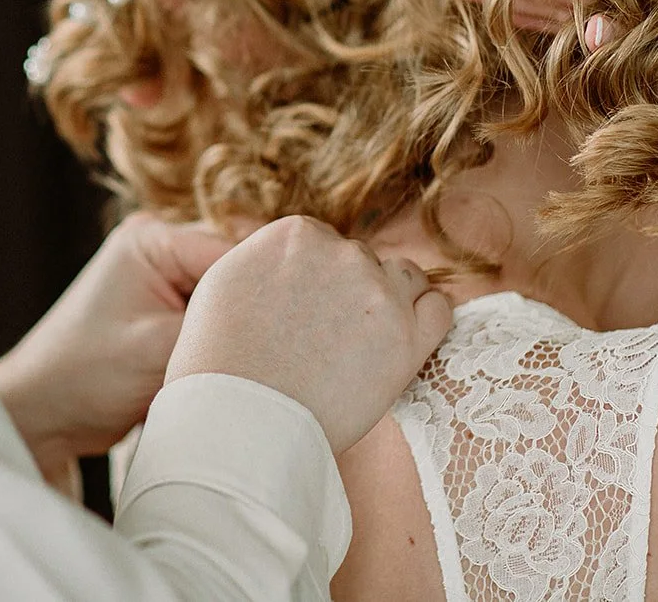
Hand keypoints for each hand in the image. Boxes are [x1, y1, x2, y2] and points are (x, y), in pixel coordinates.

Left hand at [0, 213, 256, 485]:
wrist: (41, 416)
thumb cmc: (84, 378)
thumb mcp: (157, 349)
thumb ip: (218, 324)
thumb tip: (281, 317)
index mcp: (152, 238)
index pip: (233, 248)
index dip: (265, 283)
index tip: (300, 320)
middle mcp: (160, 246)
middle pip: (235, 265)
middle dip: (254, 303)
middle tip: (282, 343)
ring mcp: (164, 275)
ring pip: (230, 293)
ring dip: (240, 323)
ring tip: (259, 355)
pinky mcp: (168, 307)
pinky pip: (215, 313)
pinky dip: (225, 336)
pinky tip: (237, 360)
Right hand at [164, 215, 453, 453]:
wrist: (239, 423)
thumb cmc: (219, 364)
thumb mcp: (225, 283)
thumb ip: (267, 257)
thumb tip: (294, 260)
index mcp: (295, 233)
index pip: (323, 242)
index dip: (315, 279)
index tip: (306, 312)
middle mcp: (341, 252)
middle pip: (360, 260)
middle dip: (348, 292)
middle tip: (325, 339)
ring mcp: (378, 292)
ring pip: (404, 279)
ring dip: (388, 302)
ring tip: (362, 346)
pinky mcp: (407, 337)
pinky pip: (439, 309)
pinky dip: (425, 320)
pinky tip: (402, 344)